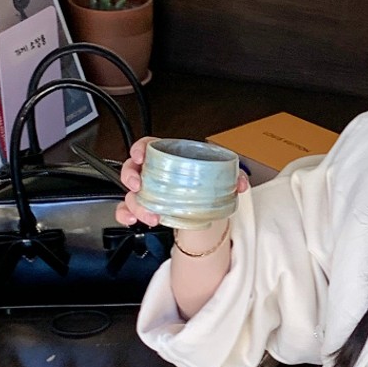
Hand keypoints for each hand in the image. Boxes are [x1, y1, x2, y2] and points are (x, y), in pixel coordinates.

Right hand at [115, 138, 249, 227]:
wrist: (206, 210)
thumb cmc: (207, 185)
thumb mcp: (221, 177)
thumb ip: (233, 176)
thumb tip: (241, 183)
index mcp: (171, 157)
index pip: (149, 145)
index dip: (140, 148)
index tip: (141, 156)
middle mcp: (155, 173)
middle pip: (132, 168)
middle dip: (131, 176)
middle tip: (139, 187)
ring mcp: (149, 192)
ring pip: (131, 193)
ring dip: (135, 204)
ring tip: (151, 215)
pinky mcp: (146, 208)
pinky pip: (128, 210)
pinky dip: (126, 215)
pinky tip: (132, 220)